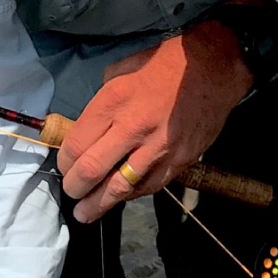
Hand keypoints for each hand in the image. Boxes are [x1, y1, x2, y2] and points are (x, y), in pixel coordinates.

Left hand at [57, 16, 252, 223]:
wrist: (213, 68)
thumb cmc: (165, 64)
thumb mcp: (122, 70)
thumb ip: (103, 101)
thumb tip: (90, 127)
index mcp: (114, 102)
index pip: (76, 145)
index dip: (65, 162)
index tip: (65, 167)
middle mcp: (132, 128)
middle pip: (92, 170)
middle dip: (75, 188)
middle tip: (71, 193)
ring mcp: (158, 148)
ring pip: (120, 187)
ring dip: (98, 205)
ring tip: (86, 214)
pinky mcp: (179, 160)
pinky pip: (149, 186)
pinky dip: (131, 194)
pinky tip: (121, 198)